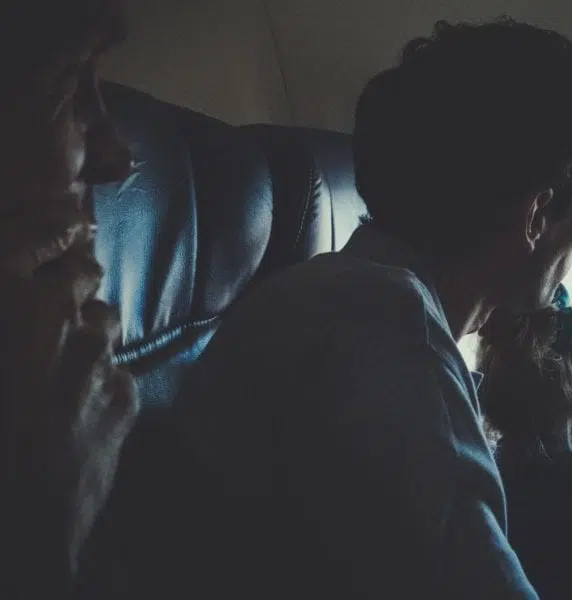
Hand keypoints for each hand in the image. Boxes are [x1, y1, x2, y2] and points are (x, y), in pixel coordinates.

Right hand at [0, 209, 138, 584]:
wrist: (19, 522)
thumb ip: (15, 321)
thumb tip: (26, 299)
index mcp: (5, 303)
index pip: (27, 236)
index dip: (52, 222)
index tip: (71, 218)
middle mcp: (51, 321)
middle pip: (79, 272)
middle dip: (77, 273)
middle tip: (71, 279)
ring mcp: (95, 357)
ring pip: (104, 321)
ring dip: (90, 330)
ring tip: (67, 358)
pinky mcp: (122, 395)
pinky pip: (116, 370)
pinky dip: (100, 379)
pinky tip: (77, 405)